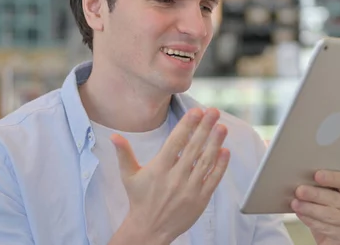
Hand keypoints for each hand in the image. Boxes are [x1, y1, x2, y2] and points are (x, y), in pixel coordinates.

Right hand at [110, 108, 229, 243]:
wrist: (150, 229)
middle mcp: (175, 177)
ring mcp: (190, 188)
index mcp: (159, 169)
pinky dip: (220, 165)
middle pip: (193, 148)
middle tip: (214, 112)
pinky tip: (225, 151)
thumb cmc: (140, 200)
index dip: (187, 125)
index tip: (197, 111)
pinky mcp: (200, 199)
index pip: (176, 142)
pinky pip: (213, 179)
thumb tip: (114, 136)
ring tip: (222, 127)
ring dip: (215, 143)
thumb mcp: (129, 176)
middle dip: (205, 128)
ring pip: (206, 161)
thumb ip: (124, 154)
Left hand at [292, 170, 339, 244]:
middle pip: (336, 199)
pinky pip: (327, 228)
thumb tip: (304, 180)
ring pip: (330, 215)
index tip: (316, 175)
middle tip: (299, 191)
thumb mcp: (331, 197)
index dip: (332, 178)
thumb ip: (323, 188)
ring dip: (310, 209)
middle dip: (315, 194)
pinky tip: (301, 215)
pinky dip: (311, 221)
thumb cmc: (331, 211)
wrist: (336, 237)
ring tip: (295, 204)